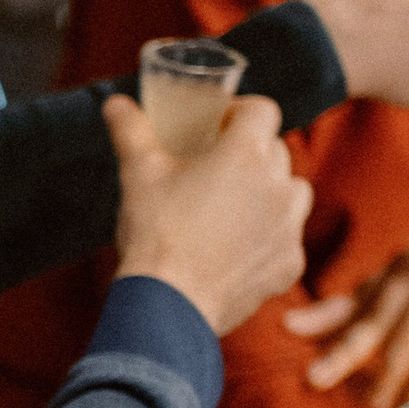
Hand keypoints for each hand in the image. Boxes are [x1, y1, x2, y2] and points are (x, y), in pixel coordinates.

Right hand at [106, 90, 309, 334]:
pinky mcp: (289, 264)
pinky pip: (288, 238)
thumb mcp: (138, 173)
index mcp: (246, 154)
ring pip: (293, 191)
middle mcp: (278, 185)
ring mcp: (289, 227)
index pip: (262, 110)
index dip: (240, 112)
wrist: (168, 304)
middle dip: (251, 152)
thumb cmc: (154, 232)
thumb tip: (115, 103)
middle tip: (216, 167)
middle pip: (277, 150)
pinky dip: (269, 238)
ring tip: (236, 205)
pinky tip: (238, 248)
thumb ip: (131, 131)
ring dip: (271, 190)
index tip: (216, 126)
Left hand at [284, 198, 408, 407]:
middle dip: (342, 354)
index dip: (321, 323)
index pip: (353, 304)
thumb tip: (306, 323)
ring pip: (406, 343)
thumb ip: (367, 296)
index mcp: (397, 272)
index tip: (289, 334)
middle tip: (316, 381)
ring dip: (388, 378)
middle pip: (371, 324)